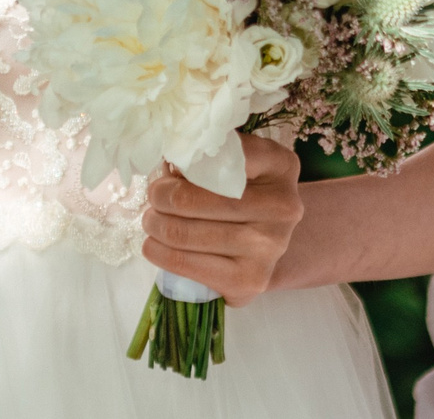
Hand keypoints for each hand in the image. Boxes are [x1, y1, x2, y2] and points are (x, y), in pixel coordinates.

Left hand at [142, 134, 303, 306]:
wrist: (272, 245)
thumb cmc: (249, 196)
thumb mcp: (245, 165)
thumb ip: (213, 157)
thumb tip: (167, 167)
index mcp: (280, 165)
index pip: (224, 154)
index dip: (186, 159)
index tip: (171, 163)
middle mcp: (282, 206)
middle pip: (190, 198)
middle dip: (160, 196)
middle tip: (154, 195)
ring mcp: (268, 247)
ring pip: (182, 233)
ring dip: (155, 224)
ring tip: (151, 220)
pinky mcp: (248, 280)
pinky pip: (185, 264)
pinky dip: (159, 253)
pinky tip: (153, 245)